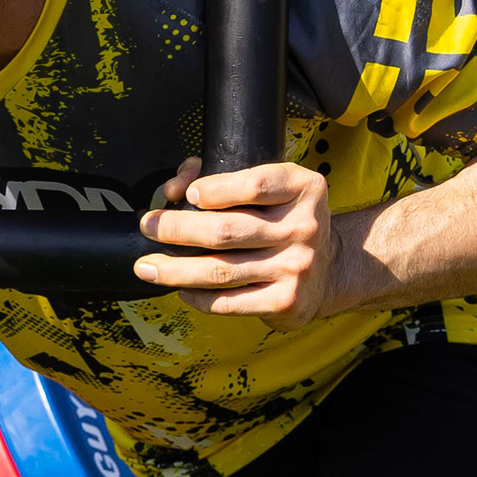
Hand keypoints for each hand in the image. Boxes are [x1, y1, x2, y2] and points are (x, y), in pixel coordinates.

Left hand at [135, 156, 336, 326]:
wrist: (330, 270)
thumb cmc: (285, 222)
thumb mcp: (271, 188)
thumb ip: (223, 175)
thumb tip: (175, 188)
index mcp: (303, 188)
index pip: (255, 185)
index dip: (215, 189)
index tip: (186, 195)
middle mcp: (304, 227)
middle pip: (226, 230)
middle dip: (175, 229)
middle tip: (148, 227)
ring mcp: (297, 267)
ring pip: (220, 270)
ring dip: (175, 270)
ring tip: (147, 266)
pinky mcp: (286, 301)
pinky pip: (229, 301)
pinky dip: (198, 297)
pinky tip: (182, 289)